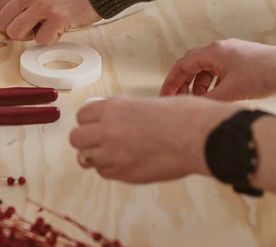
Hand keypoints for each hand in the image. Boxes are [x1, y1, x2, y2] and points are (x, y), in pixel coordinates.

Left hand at [0, 0, 99, 44]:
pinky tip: (61, 25)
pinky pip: (41, 41)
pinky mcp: (57, 17)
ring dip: (31, 35)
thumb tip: (4, 24)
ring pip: (16, 34)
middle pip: (2, 25)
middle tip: (35, 25)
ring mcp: (42, 3)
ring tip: (47, 25)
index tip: (20, 22)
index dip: (7, 22)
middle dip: (17, 31)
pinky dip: (51, 38)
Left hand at [69, 97, 234, 183]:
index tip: (95, 124)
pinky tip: (125, 163)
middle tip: (98, 141)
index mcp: (112, 108)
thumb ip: (122, 112)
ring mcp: (115, 153)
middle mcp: (108, 130)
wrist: (199, 135)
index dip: (89, 121)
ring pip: (86, 158)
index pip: (82, 115)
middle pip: (76, 138)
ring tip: (112, 154)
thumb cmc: (180, 115)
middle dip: (85, 140)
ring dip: (96, 156)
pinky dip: (110, 169)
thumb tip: (108, 118)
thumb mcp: (144, 103)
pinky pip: (104, 173)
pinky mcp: (126, 173)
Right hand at [160, 39, 275, 100]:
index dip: (171, 82)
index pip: (182, 65)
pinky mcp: (242, 64)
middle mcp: (219, 51)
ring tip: (200, 102)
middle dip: (183, 84)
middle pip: (191, 66)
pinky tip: (218, 98)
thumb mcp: (232, 91)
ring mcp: (231, 56)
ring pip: (206, 71)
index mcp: (213, 52)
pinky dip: (214, 86)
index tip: (164, 98)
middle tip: (177, 101)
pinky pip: (219, 74)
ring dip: (199, 87)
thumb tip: (191, 109)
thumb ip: (208, 100)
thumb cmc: (266, 74)